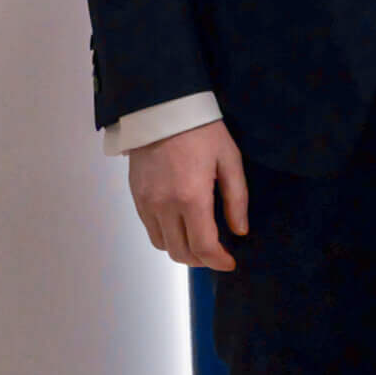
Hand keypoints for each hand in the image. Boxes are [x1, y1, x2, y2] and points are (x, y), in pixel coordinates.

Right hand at [127, 119, 247, 270]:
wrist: (162, 112)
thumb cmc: (203, 132)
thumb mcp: (230, 159)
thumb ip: (236, 199)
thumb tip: (239, 230)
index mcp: (191, 197)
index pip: (202, 246)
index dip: (217, 261)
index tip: (230, 263)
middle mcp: (164, 206)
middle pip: (180, 252)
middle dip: (202, 260)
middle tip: (218, 254)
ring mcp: (146, 204)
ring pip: (162, 245)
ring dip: (182, 251)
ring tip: (201, 243)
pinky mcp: (136, 199)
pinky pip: (150, 230)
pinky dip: (167, 237)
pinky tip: (182, 227)